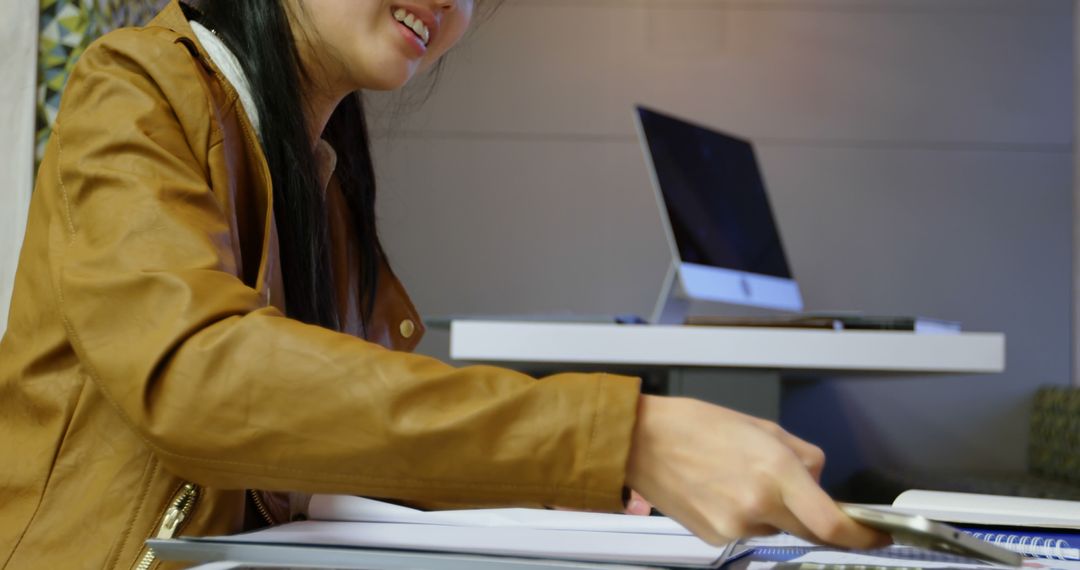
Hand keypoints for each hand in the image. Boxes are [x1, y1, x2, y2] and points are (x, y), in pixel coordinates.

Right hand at [625, 395, 889, 547]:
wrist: (642, 442)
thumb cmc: (694, 425)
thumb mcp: (761, 426)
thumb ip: (800, 455)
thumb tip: (817, 478)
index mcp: (774, 472)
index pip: (832, 523)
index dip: (863, 536)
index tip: (878, 534)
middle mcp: (758, 506)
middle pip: (809, 529)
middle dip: (814, 514)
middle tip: (796, 490)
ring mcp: (735, 526)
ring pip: (777, 529)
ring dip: (774, 511)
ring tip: (740, 477)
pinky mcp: (715, 537)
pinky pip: (748, 532)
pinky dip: (747, 515)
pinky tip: (723, 489)